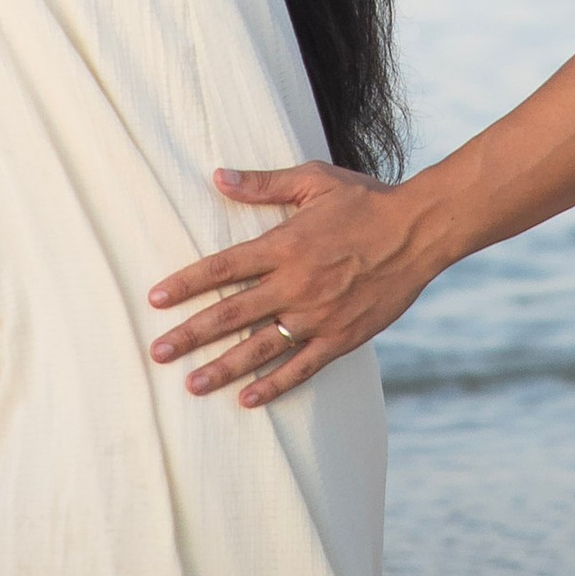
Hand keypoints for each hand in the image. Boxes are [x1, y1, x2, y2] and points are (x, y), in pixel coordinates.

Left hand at [147, 159, 446, 404]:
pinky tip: (247, 399)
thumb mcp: (314, 181)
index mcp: (285, 245)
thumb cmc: (365, 200)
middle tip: (157, 352)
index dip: (186, 284)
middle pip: (231, 314)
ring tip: (191, 384)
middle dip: (190, 334)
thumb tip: (218, 176)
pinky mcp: (340, 338)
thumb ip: (264, 185)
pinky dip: (273, 385)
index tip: (155, 299)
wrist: (419, 231)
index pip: (223, 268)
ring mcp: (317, 316)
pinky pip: (300, 368)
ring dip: (222, 368)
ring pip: (259, 348)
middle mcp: (295, 285)